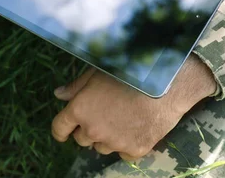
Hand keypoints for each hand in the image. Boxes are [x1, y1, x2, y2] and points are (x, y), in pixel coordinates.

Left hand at [51, 54, 216, 159]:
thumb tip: (59, 94)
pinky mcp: (134, 150)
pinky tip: (135, 126)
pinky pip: (123, 152)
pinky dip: (126, 143)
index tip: (63, 131)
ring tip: (120, 118)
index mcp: (79, 110)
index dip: (60, 130)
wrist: (166, 83)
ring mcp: (114, 142)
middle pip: (81, 139)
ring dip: (106, 137)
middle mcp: (93, 130)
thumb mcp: (97, 73)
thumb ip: (76, 87)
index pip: (59, 128)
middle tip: (101, 114)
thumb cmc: (129, 71)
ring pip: (101, 147)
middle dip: (86, 128)